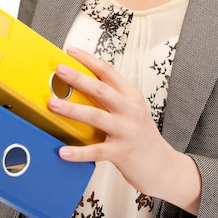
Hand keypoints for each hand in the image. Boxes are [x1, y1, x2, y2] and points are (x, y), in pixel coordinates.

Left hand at [48, 46, 200, 213]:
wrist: (164, 166)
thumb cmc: (141, 137)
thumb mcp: (131, 112)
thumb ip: (111, 100)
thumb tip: (79, 89)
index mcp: (131, 96)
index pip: (108, 72)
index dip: (88, 59)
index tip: (70, 50)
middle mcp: (130, 110)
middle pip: (101, 89)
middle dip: (78, 78)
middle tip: (59, 70)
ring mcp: (126, 131)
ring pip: (96, 116)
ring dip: (73, 109)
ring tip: (53, 105)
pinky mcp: (122, 153)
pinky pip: (97, 151)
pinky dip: (79, 152)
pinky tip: (63, 151)